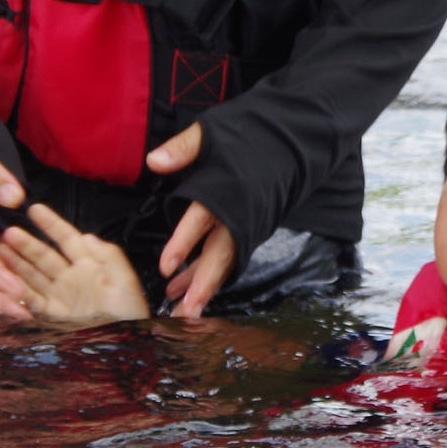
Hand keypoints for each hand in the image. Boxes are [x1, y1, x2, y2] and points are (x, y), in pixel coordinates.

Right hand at [1, 203, 149, 325]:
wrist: (124, 345)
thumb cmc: (130, 315)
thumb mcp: (125, 280)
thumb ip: (109, 255)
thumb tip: (88, 236)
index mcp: (90, 265)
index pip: (67, 239)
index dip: (51, 224)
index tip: (35, 210)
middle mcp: (72, 278)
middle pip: (44, 255)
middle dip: (26, 244)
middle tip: (9, 232)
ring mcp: (60, 295)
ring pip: (33, 274)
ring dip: (16, 262)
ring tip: (1, 249)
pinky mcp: (53, 314)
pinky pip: (32, 298)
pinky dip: (19, 289)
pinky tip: (8, 279)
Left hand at [147, 123, 236, 318]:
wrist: (292, 140)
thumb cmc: (251, 137)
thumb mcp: (213, 133)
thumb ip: (184, 148)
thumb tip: (154, 160)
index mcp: (227, 190)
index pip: (202, 218)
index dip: (184, 242)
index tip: (167, 266)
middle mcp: (238, 214)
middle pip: (219, 254)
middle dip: (202, 285)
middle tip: (186, 313)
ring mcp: (244, 225)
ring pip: (222, 262)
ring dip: (200, 287)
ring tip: (181, 314)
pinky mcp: (245, 229)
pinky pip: (224, 256)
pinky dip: (202, 272)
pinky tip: (181, 288)